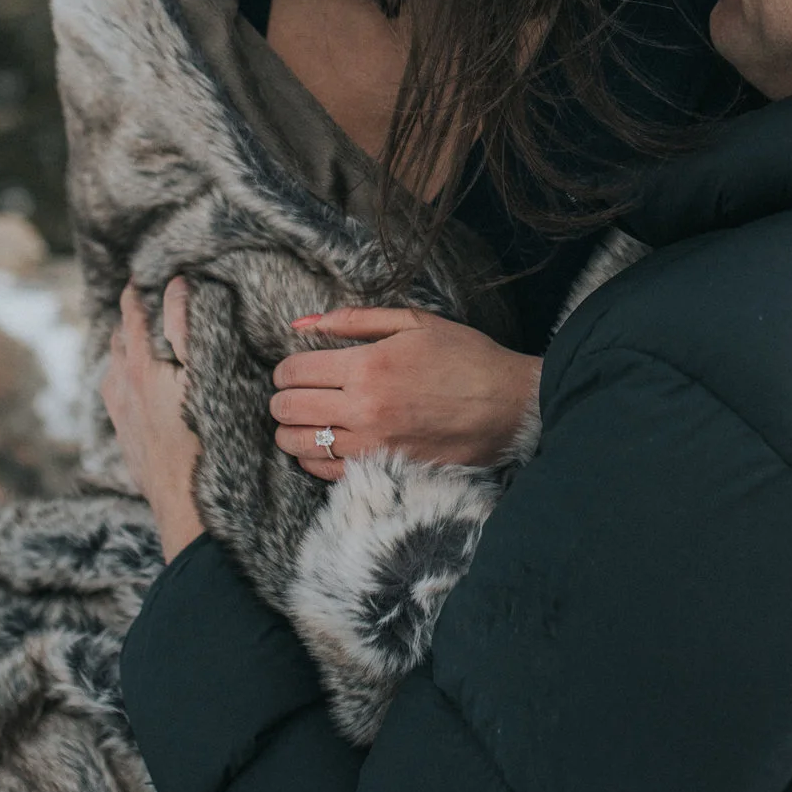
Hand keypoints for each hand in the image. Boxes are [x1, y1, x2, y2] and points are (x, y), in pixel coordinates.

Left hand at [101, 278, 204, 560]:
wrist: (191, 511)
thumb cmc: (211, 443)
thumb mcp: (209, 378)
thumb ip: (188, 328)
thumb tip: (174, 285)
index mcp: (140, 369)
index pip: (131, 317)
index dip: (136, 294)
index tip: (139, 277)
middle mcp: (122, 391)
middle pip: (116, 343)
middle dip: (127, 321)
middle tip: (141, 306)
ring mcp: (121, 421)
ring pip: (113, 373)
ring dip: (122, 353)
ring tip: (137, 344)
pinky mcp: (128, 446)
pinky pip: (116, 402)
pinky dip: (123, 383)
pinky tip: (137, 392)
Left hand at [270, 308, 539, 480]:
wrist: (508, 406)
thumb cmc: (465, 357)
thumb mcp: (413, 323)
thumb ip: (354, 320)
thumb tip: (302, 324)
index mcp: (368, 366)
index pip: (294, 370)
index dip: (286, 368)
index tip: (295, 369)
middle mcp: (363, 408)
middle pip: (288, 408)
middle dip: (283, 398)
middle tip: (295, 393)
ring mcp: (371, 445)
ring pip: (298, 443)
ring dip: (291, 430)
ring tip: (305, 420)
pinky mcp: (382, 471)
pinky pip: (324, 472)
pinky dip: (313, 458)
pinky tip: (324, 444)